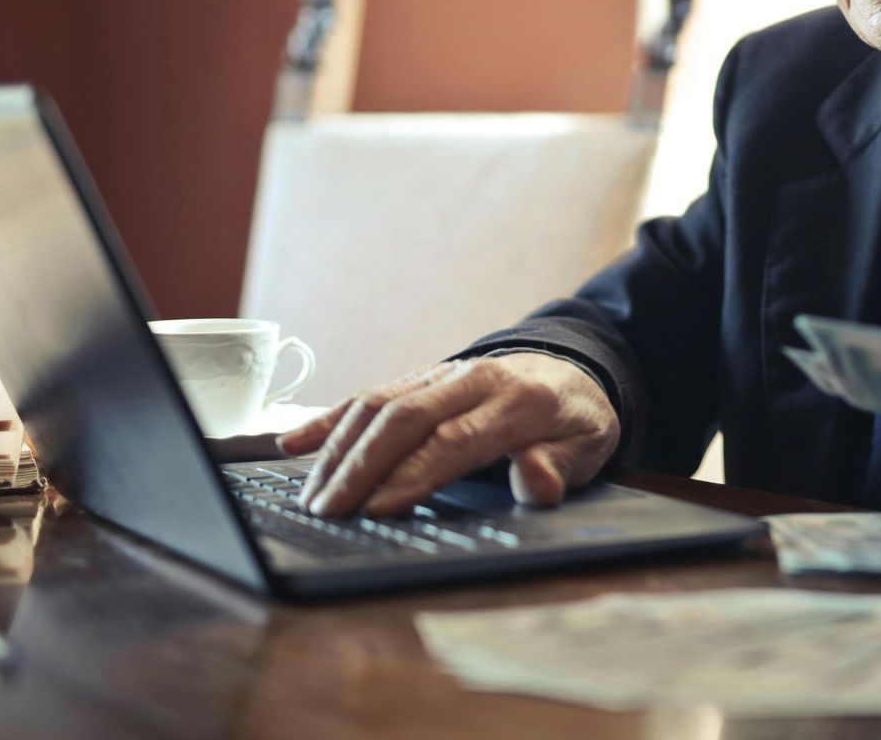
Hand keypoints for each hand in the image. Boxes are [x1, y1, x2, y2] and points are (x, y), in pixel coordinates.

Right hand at [277, 354, 619, 516]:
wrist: (573, 368)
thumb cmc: (576, 419)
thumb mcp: (588, 447)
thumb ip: (560, 467)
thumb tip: (535, 479)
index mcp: (518, 401)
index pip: (454, 439)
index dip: (413, 474)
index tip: (377, 509)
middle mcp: (473, 380)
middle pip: (405, 418)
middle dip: (361, 466)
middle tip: (328, 512)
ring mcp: (442, 373)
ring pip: (380, 403)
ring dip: (340, 449)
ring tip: (313, 496)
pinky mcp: (421, 376)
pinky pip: (370, 393)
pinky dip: (329, 418)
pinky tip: (292, 445)